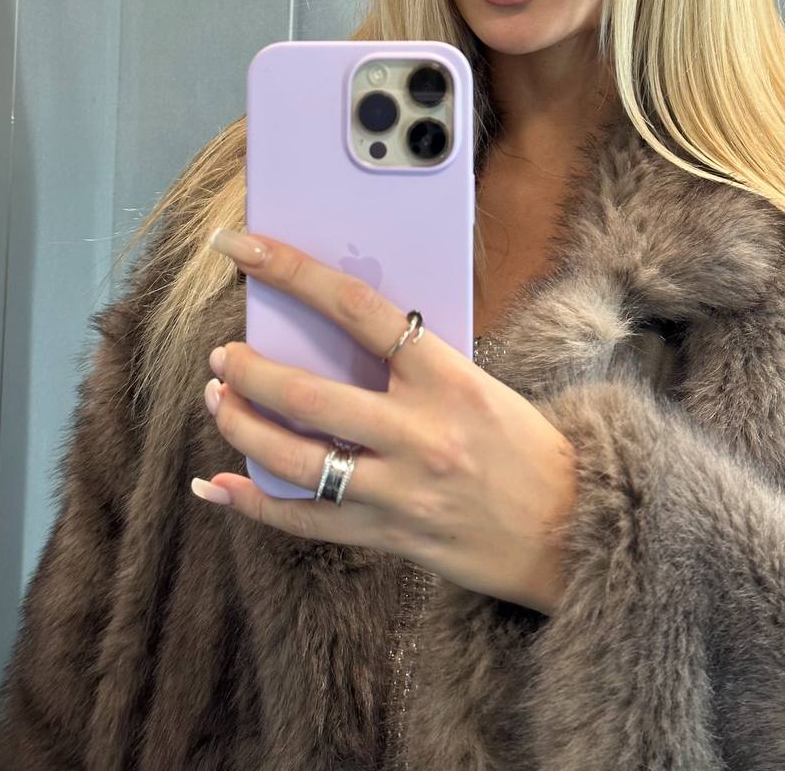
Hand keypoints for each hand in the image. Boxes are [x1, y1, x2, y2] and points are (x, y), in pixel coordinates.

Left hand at [191, 227, 576, 614]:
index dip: (292, 273)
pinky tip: (215, 485)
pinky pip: (305, 521)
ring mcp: (401, 490)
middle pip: (310, 396)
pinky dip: (253, 503)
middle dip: (250, 371)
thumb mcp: (476, 383)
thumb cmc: (522, 444)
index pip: (357, 310)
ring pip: (297, 459)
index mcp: (447, 378)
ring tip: (218, 401)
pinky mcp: (389, 535)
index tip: (245, 249)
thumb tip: (337, 333)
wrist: (569, 529)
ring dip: (242, 427)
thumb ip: (413, 362)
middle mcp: (420, 433)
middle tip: (222, 355)